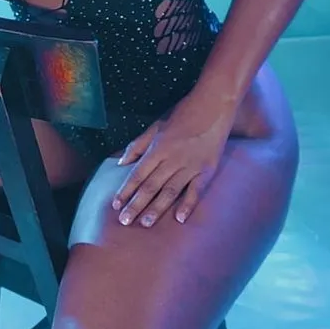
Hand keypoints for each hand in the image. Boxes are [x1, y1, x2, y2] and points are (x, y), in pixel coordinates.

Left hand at [111, 97, 232, 227]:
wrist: (214, 104)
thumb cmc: (183, 113)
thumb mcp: (156, 125)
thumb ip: (138, 145)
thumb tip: (121, 164)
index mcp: (158, 147)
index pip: (137, 174)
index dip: (125, 191)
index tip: (116, 205)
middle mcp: (172, 158)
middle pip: (151, 186)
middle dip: (136, 205)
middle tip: (125, 222)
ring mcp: (191, 164)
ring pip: (170, 191)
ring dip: (157, 208)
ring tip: (145, 224)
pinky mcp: (208, 169)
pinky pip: (196, 190)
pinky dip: (188, 204)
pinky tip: (180, 219)